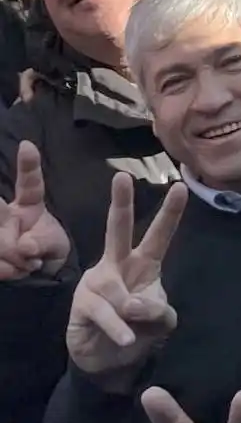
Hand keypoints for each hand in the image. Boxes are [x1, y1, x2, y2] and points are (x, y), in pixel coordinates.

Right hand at [0, 141, 69, 279]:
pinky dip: (5, 270)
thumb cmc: (47, 252)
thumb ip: (42, 242)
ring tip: (27, 264)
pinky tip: (14, 272)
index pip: (29, 183)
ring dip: (12, 258)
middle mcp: (4, 215)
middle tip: (24, 249)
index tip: (28, 146)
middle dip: (8, 237)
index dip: (28, 165)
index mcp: (28, 206)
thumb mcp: (53, 246)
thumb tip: (24, 246)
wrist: (37, 276)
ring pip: (0, 241)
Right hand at [67, 174, 187, 383]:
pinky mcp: (81, 302)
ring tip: (133, 328)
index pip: (159, 236)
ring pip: (116, 287)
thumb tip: (134, 302)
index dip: (170, 213)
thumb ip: (159, 310)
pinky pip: (104, 311)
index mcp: (144, 264)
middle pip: (118, 230)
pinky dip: (118, 327)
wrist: (110, 360)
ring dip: (130, 312)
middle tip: (121, 176)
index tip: (180, 186)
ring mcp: (97, 281)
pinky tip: (126, 338)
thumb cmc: (139, 330)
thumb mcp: (163, 321)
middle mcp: (118, 265)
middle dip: (120, 204)